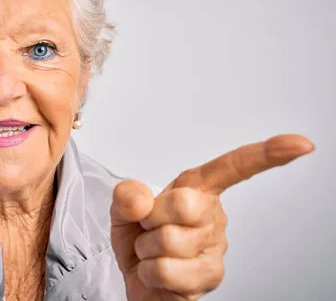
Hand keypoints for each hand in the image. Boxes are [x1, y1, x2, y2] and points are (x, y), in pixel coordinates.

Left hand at [110, 134, 314, 299]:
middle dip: (151, 218)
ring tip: (153, 252)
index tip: (300, 145)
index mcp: (196, 189)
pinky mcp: (211, 276)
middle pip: (184, 204)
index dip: (265, 154)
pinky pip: (169, 270)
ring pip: (171, 241)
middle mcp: (213, 216)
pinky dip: (151, 273)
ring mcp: (215, 247)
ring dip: (147, 249)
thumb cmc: (138, 239)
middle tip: (148, 228)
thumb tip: (141, 200)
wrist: (137, 279)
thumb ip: (127, 195)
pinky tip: (158, 273)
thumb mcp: (123, 210)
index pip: (233, 167)